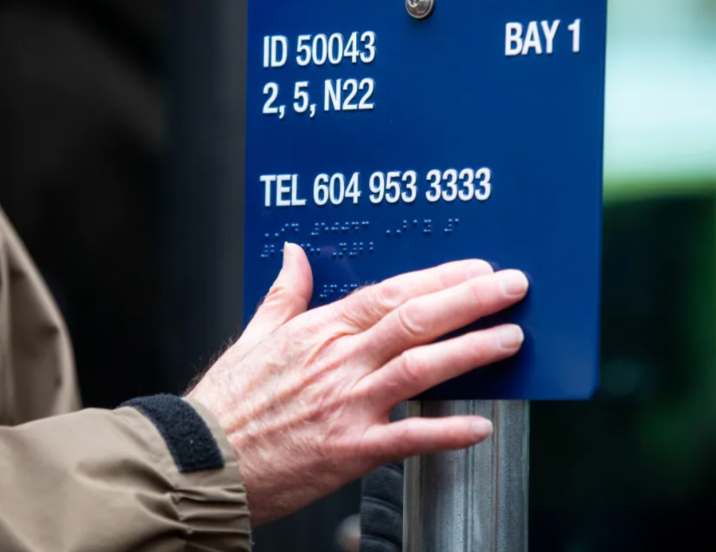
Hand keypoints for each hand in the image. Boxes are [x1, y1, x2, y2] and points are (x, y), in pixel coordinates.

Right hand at [187, 243, 527, 524]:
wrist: (202, 462)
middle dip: (471, 299)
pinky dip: (447, 432)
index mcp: (319, 331)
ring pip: (420, 368)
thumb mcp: (254, 336)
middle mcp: (339, 363)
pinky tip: (481, 426)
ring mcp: (346, 406)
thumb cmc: (227, 403)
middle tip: (512, 286)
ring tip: (511, 338)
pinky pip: (408, 439)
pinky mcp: (350, 452)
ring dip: (471, 352)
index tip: (477, 267)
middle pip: (416, 320)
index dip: (440, 278)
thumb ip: (285, 293)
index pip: (391, 293)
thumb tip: (294, 252)